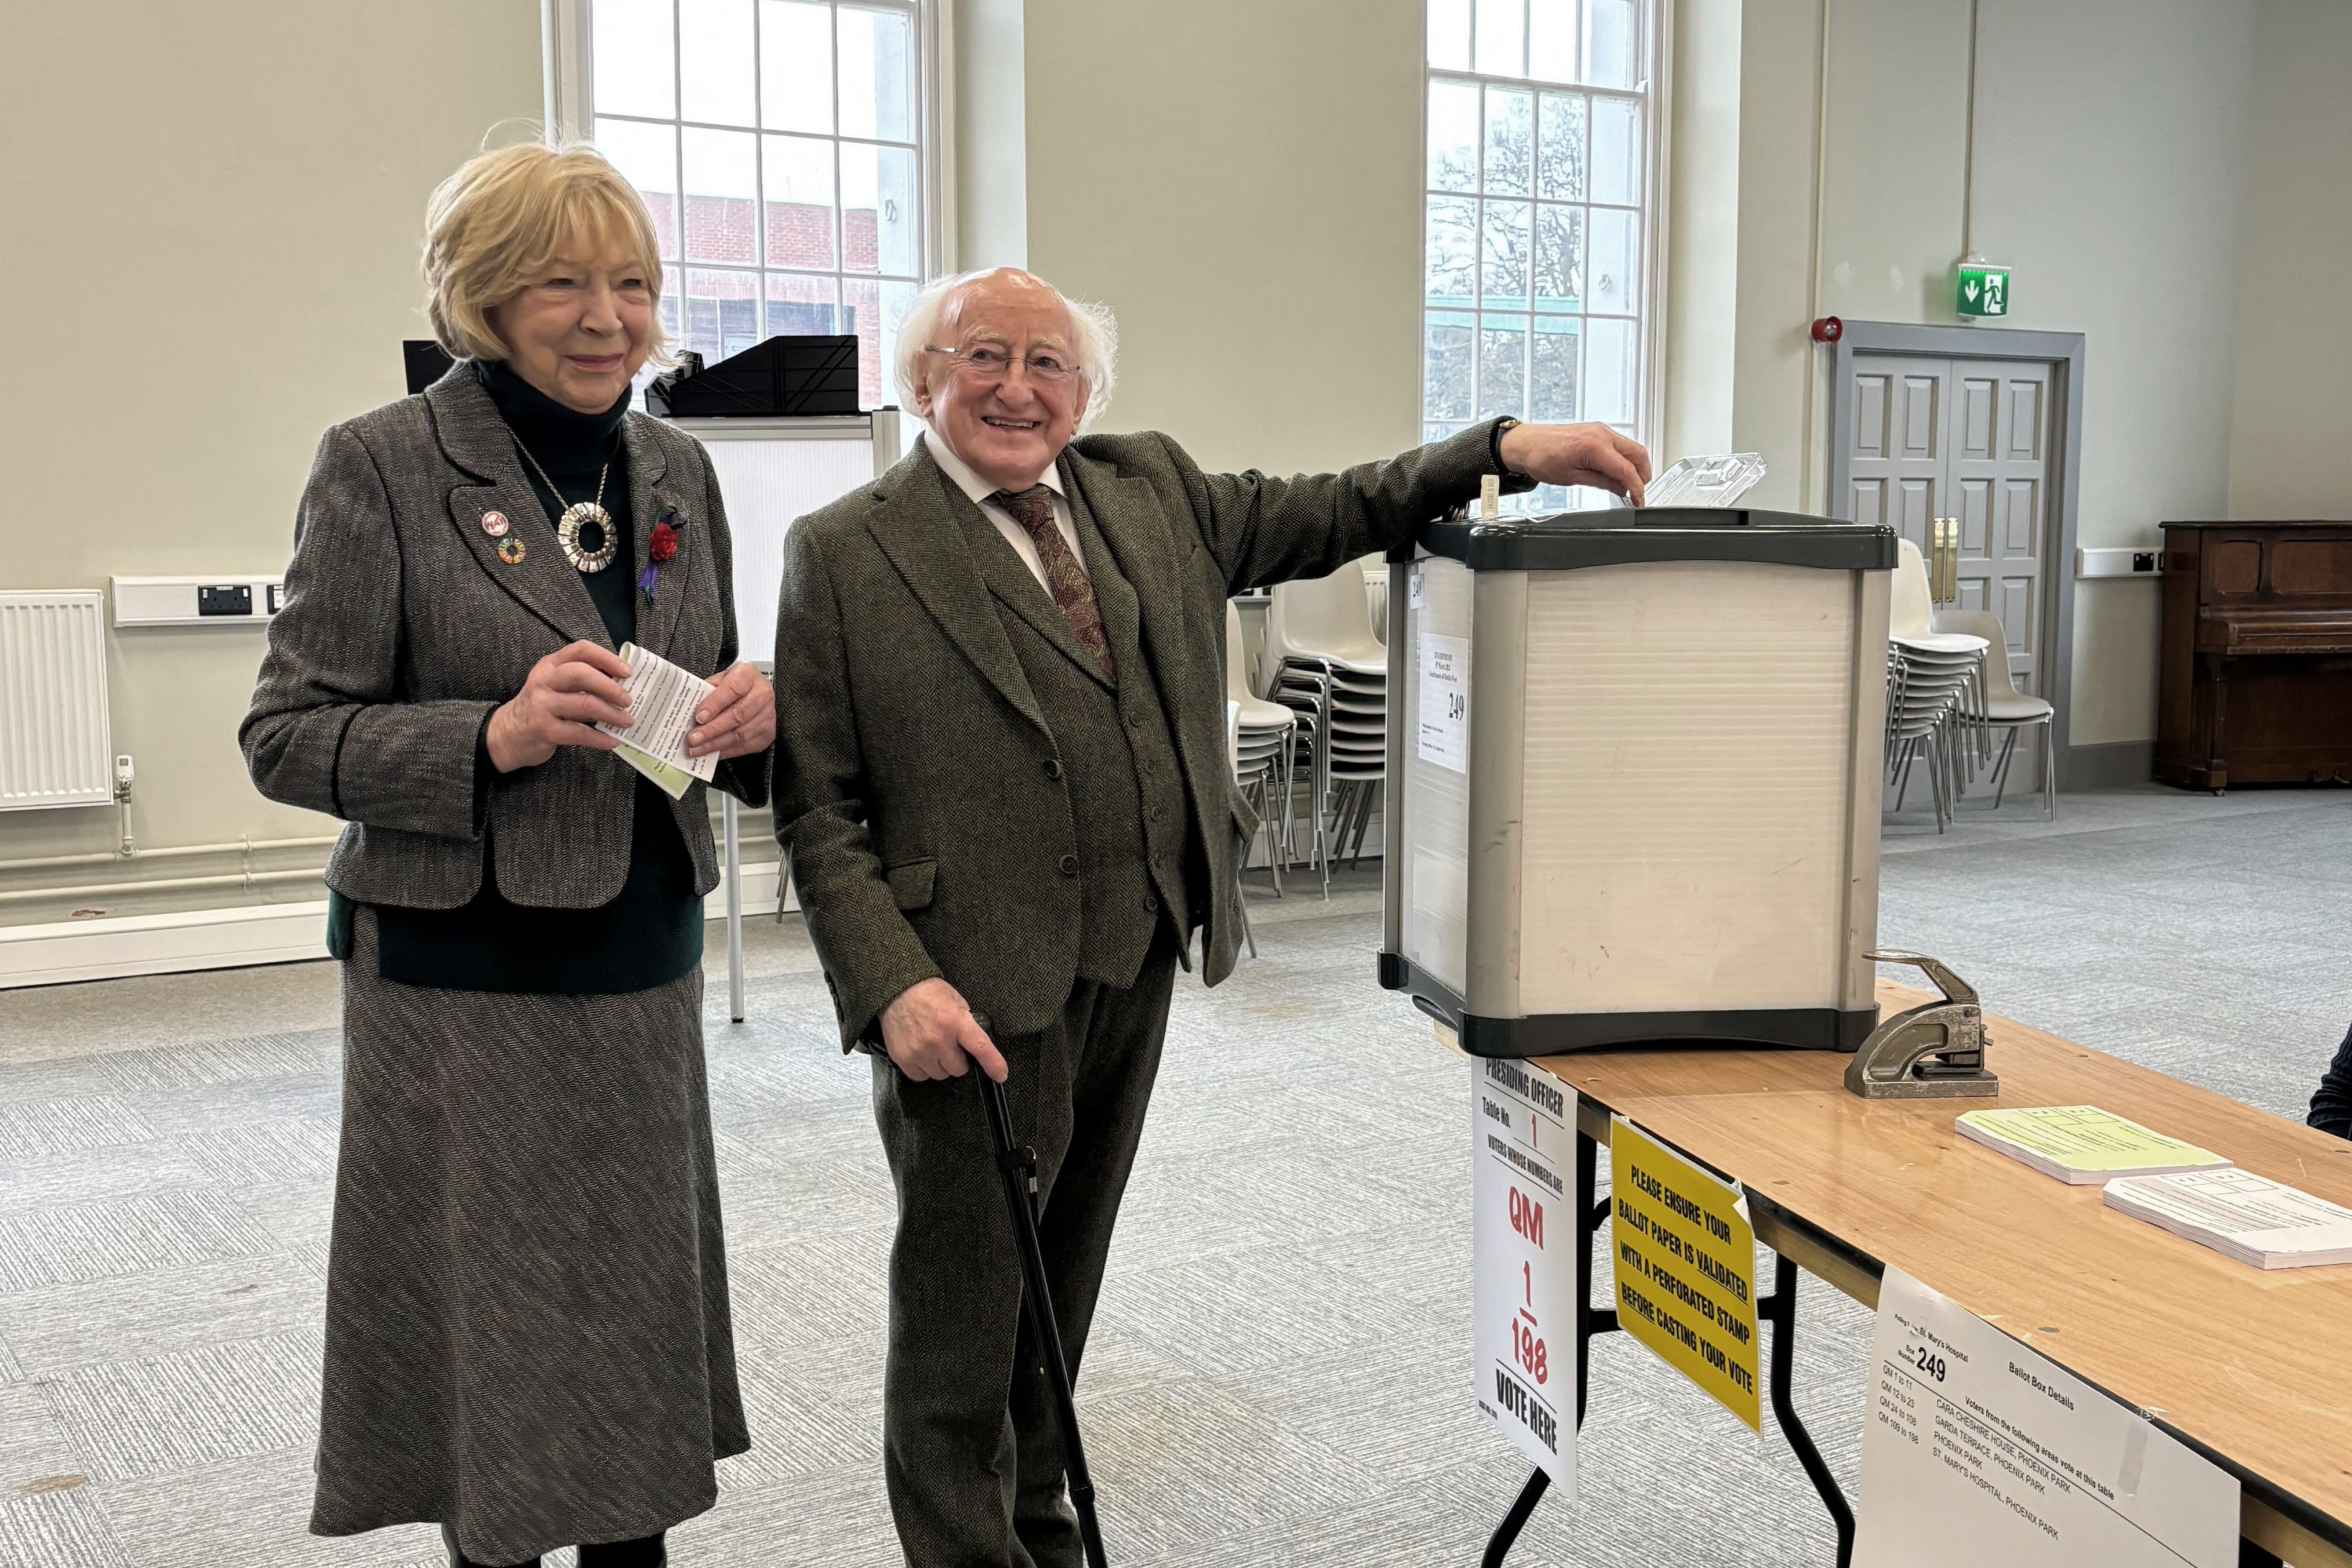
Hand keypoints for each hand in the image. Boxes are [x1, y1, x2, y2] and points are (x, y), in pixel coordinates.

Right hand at [486, 640, 631, 772]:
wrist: (507, 734)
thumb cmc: (541, 707)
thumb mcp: (554, 686)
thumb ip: (581, 680)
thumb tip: (621, 683)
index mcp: (550, 665)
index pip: (580, 650)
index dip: (607, 658)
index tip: (627, 671)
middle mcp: (543, 680)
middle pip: (582, 673)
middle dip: (610, 687)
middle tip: (628, 700)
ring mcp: (541, 704)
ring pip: (584, 703)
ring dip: (612, 714)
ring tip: (627, 721)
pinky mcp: (543, 728)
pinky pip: (579, 732)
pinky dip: (600, 738)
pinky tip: (611, 741)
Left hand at [685, 661, 775, 758]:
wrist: (755, 691)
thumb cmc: (734, 685)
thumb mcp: (719, 680)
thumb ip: (706, 692)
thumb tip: (688, 711)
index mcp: (748, 675)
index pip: (733, 689)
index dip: (715, 704)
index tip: (699, 716)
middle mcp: (762, 694)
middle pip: (737, 715)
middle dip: (712, 729)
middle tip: (693, 738)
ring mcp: (767, 716)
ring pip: (740, 734)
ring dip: (716, 744)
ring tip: (697, 749)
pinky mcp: (767, 733)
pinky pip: (744, 746)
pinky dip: (725, 751)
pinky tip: (711, 752)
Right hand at [879, 978, 1007, 1082]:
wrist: (897, 990)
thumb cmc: (928, 993)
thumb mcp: (957, 1002)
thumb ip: (967, 1025)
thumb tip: (975, 1047)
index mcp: (956, 1022)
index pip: (981, 1048)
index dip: (994, 1065)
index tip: (1000, 1075)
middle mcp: (939, 1039)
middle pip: (959, 1069)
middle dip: (958, 1060)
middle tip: (950, 1045)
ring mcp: (920, 1051)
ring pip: (940, 1074)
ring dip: (940, 1065)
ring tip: (933, 1046)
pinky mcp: (904, 1058)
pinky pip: (921, 1077)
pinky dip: (924, 1068)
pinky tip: (921, 1052)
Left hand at [1498, 421, 1652, 505]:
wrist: (1527, 443)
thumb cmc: (1541, 457)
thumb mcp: (1572, 478)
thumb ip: (1601, 482)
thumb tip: (1622, 489)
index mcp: (1594, 446)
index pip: (1627, 469)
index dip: (1637, 488)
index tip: (1639, 500)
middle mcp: (1601, 434)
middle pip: (1638, 454)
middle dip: (1643, 475)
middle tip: (1637, 493)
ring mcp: (1601, 430)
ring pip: (1631, 448)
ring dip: (1635, 466)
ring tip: (1627, 485)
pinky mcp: (1598, 431)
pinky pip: (1620, 444)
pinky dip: (1625, 459)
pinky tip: (1617, 472)